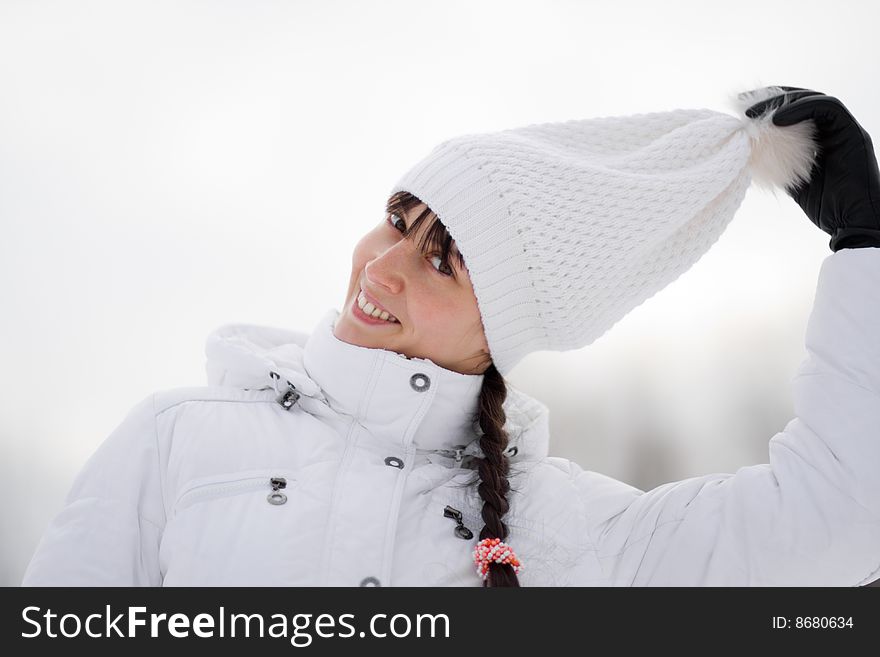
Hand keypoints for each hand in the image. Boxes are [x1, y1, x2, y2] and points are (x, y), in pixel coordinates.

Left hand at [743, 86, 879, 250]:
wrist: (850, 222)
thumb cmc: (824, 207)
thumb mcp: (791, 180)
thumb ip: (777, 163)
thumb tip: (749, 153)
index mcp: (820, 139)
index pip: (794, 112)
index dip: (768, 106)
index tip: (741, 108)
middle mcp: (834, 130)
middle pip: (803, 100)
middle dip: (772, 98)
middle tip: (743, 103)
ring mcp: (845, 130)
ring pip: (814, 100)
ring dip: (783, 102)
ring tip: (755, 112)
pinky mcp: (852, 133)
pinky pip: (827, 109)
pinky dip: (801, 109)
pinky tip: (777, 120)